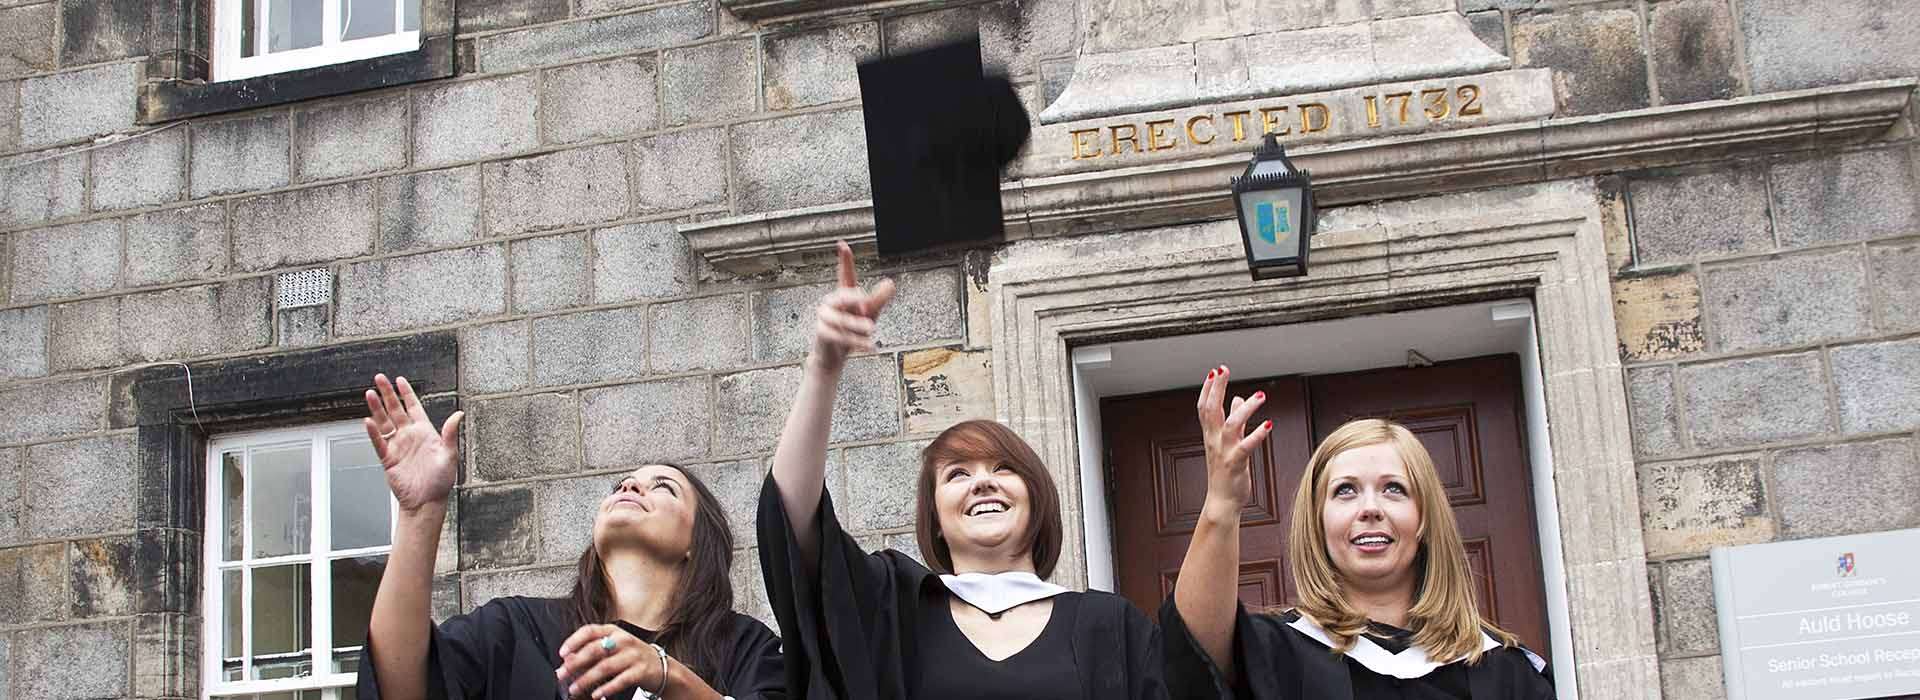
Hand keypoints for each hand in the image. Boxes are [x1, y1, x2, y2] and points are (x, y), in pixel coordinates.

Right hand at [363, 374, 463, 513]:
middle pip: (395, 410)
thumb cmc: (440, 481)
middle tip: (379, 378)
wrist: (426, 501)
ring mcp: (397, 446)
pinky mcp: (388, 459)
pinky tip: (367, 421)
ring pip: (384, 422)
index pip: (413, 407)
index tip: (399, 380)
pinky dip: (373, 432)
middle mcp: (409, 436)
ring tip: (369, 394)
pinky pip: (378, 442)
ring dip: (376, 408)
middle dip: (387, 394)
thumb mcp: (449, 455)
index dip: (406, 393)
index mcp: (425, 432)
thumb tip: (459, 414)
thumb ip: (450, 433)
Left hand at [556, 624, 667, 698]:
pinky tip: (596, 694)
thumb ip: (592, 651)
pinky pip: (620, 680)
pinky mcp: (641, 671)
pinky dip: (606, 688)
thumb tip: (568, 660)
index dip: (573, 641)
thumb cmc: (632, 656)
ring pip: (605, 667)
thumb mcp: (613, 648)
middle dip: (575, 663)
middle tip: (562, 674)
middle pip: (595, 649)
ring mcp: (633, 655)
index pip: (590, 631)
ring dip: (586, 679)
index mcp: (613, 631)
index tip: (562, 653)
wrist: (661, 667)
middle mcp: (624, 640)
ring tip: (574, 688)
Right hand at [808, 240, 896, 370]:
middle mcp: (831, 303)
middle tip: (866, 305)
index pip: (844, 275)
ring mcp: (824, 318)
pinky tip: (871, 347)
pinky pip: (840, 336)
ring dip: (858, 326)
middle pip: (841, 296)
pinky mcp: (822, 334)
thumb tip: (890, 283)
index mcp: (843, 295)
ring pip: (842, 319)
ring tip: (872, 330)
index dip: (845, 260)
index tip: (842, 244)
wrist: (833, 357)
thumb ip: (878, 299)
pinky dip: (857, 342)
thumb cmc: (851, 332)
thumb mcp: (869, 315)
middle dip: (853, 299)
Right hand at [1195, 365, 1271, 509]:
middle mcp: (1214, 440)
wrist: (1222, 501)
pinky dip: (1257, 435)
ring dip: (1245, 409)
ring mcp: (1224, 451)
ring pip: (1230, 425)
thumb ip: (1232, 419)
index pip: (1204, 406)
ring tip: (1260, 396)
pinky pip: (1246, 447)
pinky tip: (1268, 425)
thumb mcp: (1227, 442)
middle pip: (1211, 409)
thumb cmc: (1225, 473)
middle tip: (1222, 369)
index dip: (1208, 388)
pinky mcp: (1236, 464)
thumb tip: (1237, 399)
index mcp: (1211, 435)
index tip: (1214, 371)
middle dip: (1216, 388)